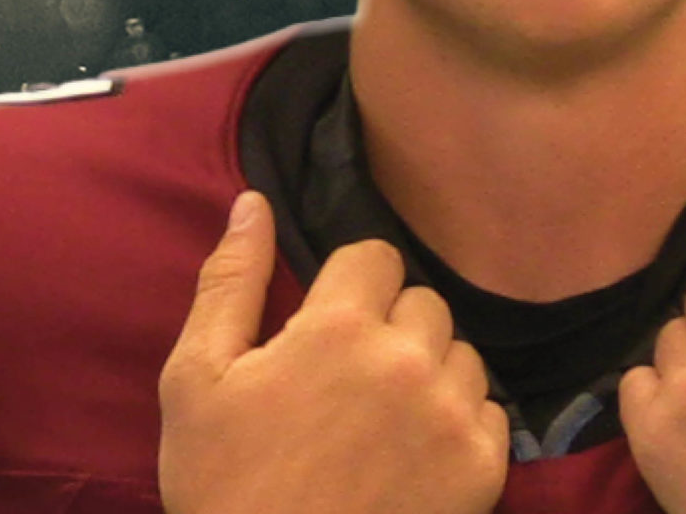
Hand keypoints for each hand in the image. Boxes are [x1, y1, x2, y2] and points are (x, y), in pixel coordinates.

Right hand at [158, 191, 508, 513]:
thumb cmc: (224, 487)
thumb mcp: (195, 380)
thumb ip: (231, 281)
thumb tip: (255, 201)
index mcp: (337, 330)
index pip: (377, 256)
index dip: (349, 288)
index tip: (326, 328)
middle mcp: (408, 362)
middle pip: (424, 302)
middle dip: (390, 328)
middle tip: (348, 382)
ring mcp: (452, 417)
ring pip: (462, 355)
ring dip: (429, 374)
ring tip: (382, 420)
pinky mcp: (483, 469)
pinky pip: (490, 413)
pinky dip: (458, 425)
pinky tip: (413, 456)